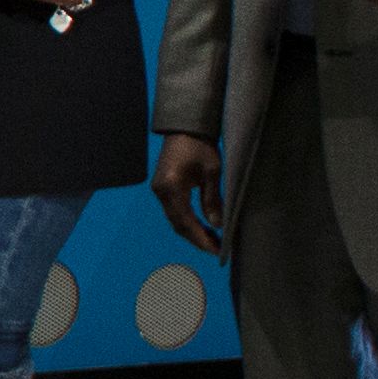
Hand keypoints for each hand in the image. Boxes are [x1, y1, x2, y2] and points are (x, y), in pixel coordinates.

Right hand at [153, 132, 224, 252]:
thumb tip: (217, 225)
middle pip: (178, 224)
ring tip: (213, 240)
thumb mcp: (211, 172)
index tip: (216, 250)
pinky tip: (202, 226)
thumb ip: (212, 200)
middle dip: (197, 239)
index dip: (201, 238)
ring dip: (192, 232)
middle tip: (217, 249)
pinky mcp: (163, 188)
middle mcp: (160, 192)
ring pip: (175, 220)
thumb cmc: (200, 146)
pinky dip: (188, 221)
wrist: (185, 128)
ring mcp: (159, 190)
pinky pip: (174, 211)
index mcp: (171, 187)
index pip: (185, 221)